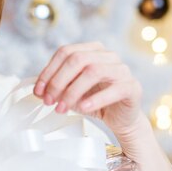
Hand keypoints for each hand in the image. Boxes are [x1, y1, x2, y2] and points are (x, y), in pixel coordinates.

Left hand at [34, 42, 149, 155]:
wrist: (120, 120)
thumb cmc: (95, 102)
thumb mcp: (71, 92)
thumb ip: (57, 87)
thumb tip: (39, 90)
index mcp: (92, 50)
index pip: (65, 52)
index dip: (49, 71)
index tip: (38, 91)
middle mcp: (108, 56)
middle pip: (78, 59)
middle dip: (58, 81)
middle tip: (48, 101)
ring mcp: (122, 70)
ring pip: (93, 71)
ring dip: (73, 91)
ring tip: (62, 108)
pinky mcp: (132, 87)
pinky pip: (114, 89)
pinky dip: (96, 99)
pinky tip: (83, 108)